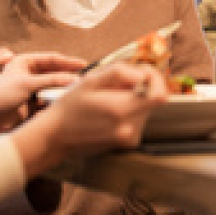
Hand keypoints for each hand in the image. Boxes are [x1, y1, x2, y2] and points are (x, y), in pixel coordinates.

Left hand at [0, 49, 85, 133]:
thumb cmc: (0, 97)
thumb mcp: (27, 84)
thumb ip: (51, 80)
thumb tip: (74, 80)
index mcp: (24, 62)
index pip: (51, 59)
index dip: (68, 61)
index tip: (83, 64)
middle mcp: (29, 74)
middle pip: (54, 71)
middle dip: (68, 73)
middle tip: (86, 77)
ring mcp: (32, 89)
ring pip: (54, 85)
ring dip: (65, 87)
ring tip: (79, 89)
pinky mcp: (34, 104)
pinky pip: (51, 99)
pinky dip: (59, 99)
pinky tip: (69, 101)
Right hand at [12, 62, 166, 174]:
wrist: (55, 137)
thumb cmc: (70, 106)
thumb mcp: (90, 80)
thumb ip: (120, 73)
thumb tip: (144, 75)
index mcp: (121, 111)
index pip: (160, 95)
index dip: (155, 78)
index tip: (141, 71)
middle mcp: (130, 128)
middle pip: (153, 100)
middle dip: (140, 87)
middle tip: (116, 84)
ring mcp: (129, 138)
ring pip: (145, 108)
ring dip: (134, 98)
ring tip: (108, 99)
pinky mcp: (127, 142)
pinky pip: (138, 118)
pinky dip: (129, 110)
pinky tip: (109, 110)